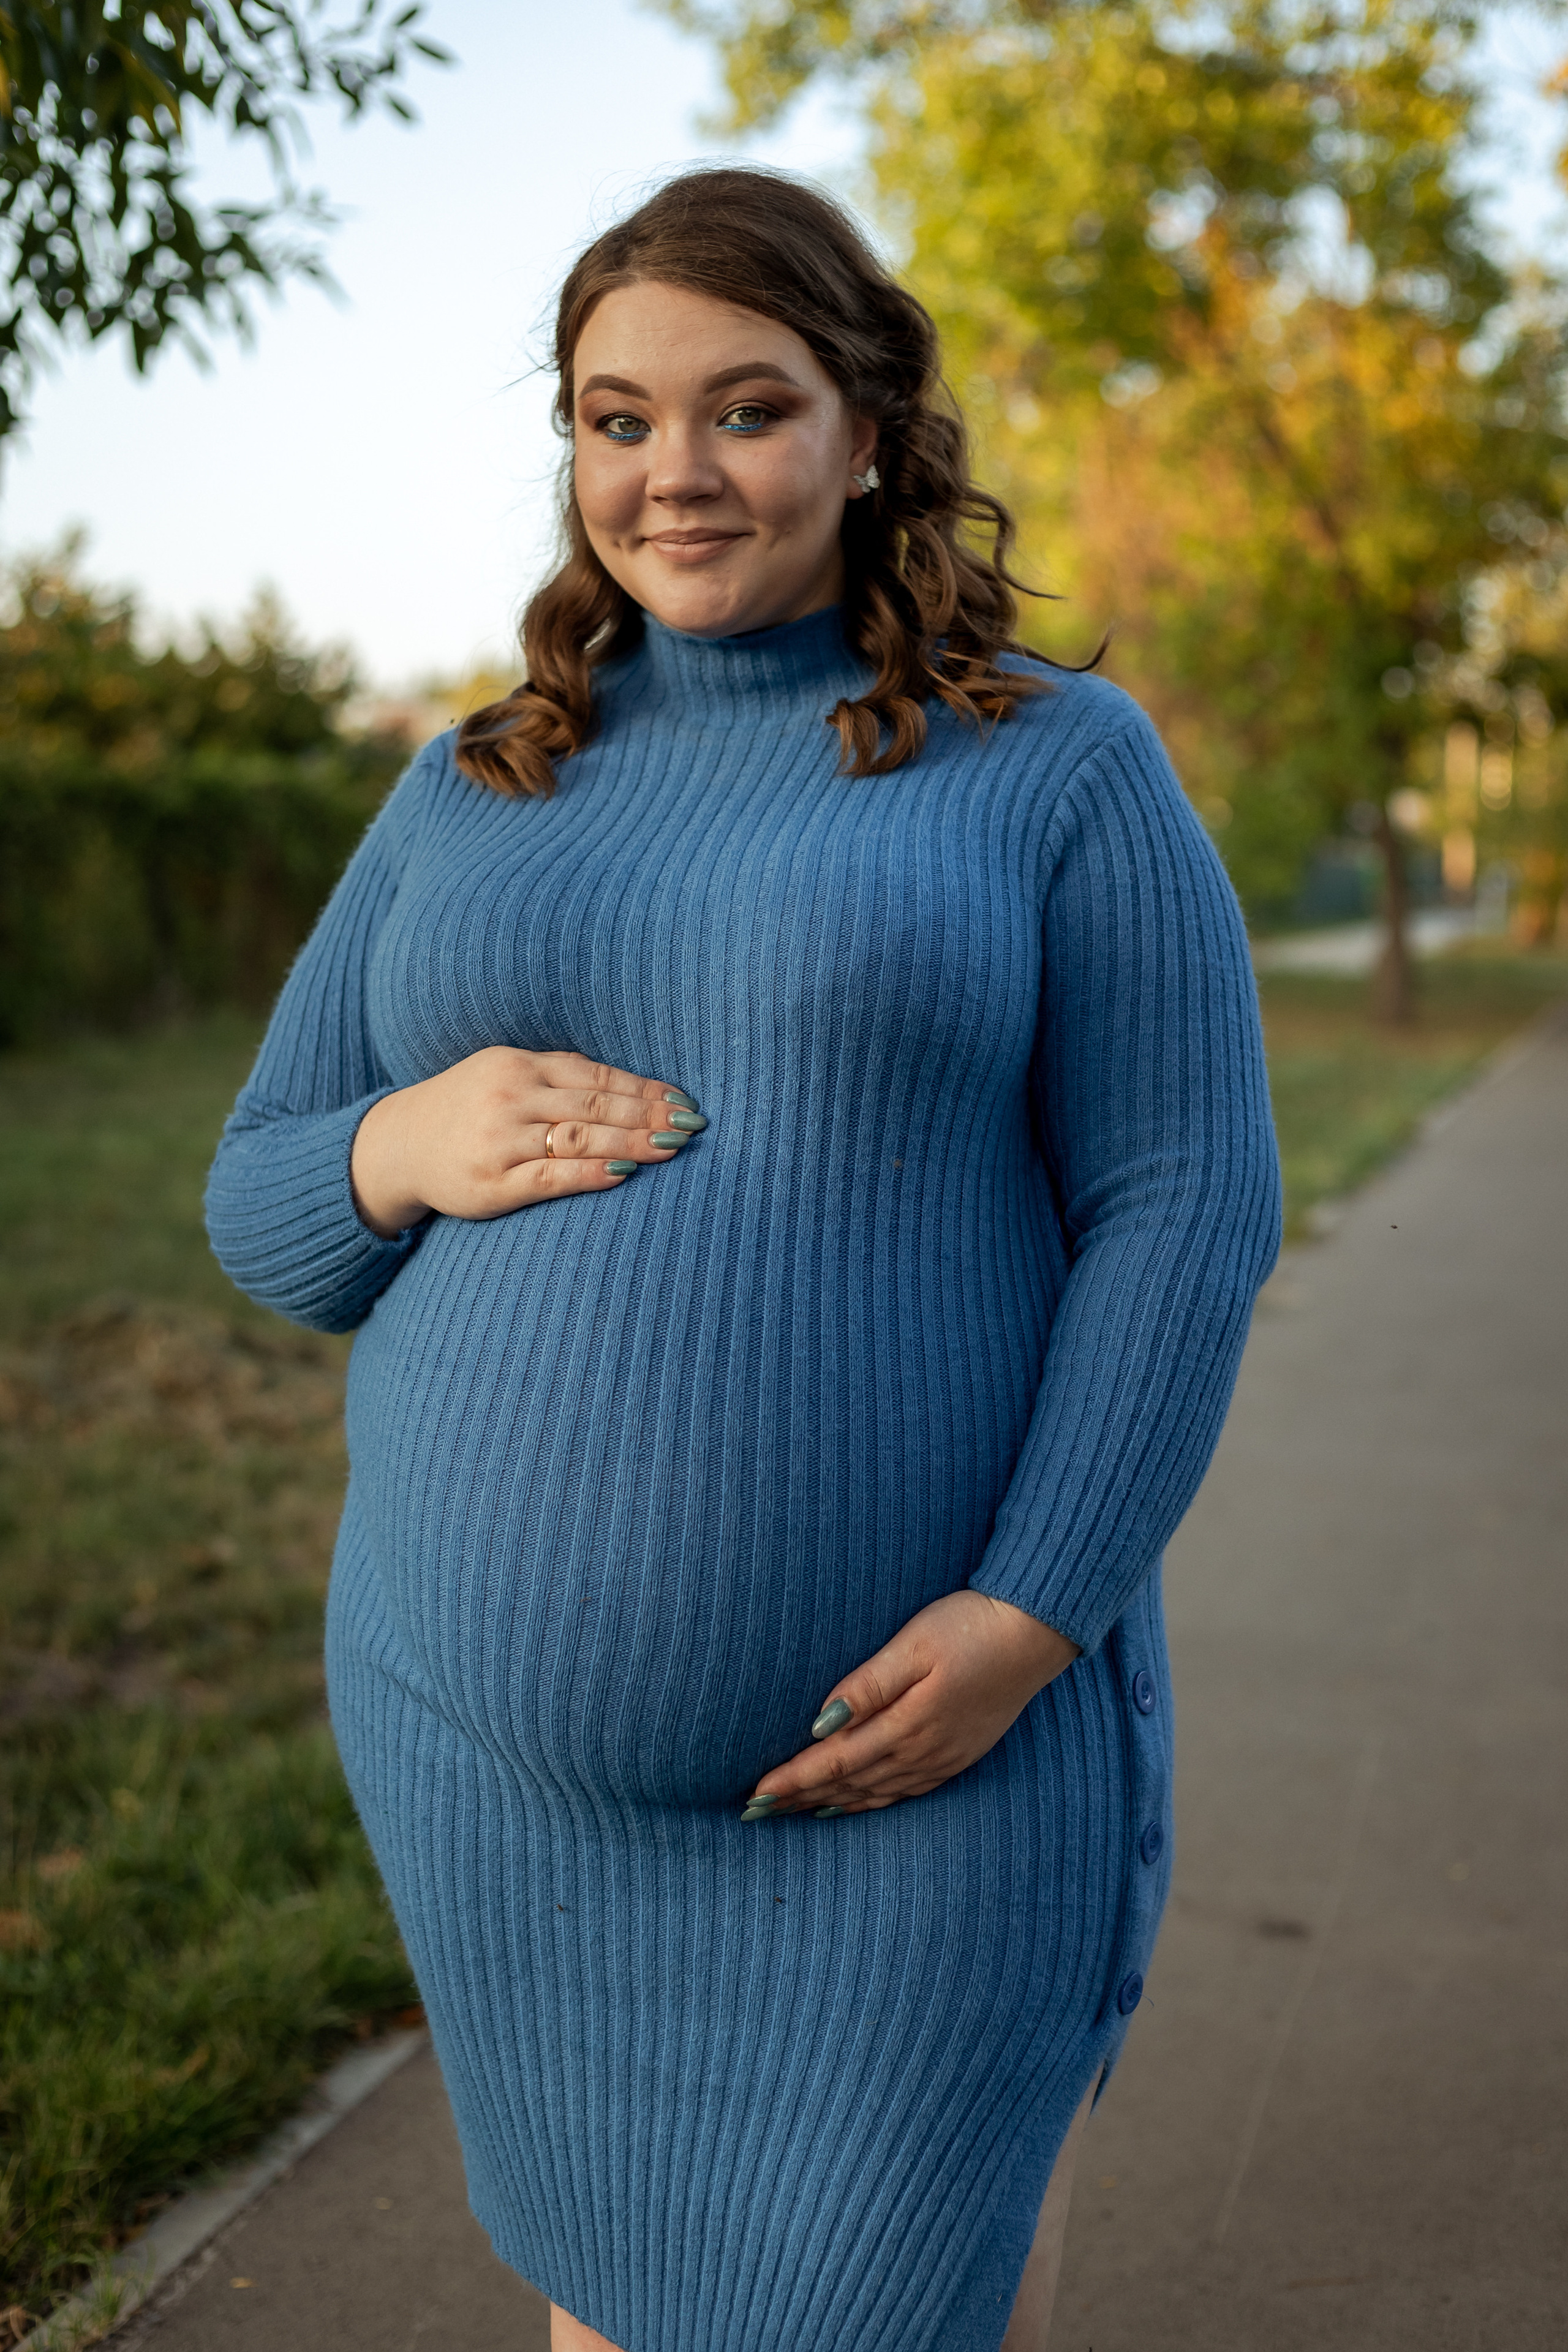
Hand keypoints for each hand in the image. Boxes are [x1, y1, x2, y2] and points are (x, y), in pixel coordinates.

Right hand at [349, 1047, 704, 1235]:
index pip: (594, 1075)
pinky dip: (589, 1174)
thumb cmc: (467, 1110)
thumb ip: (558, 1077)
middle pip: (593, 1104)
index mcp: (518, 1065)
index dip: (643, 1089)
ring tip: (671, 1148)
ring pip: (577, 1138)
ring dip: (630, 1142)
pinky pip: (549, 1178)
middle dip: (647, 1115)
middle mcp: (509, 1096)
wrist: (399, 1145)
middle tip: (691, 1126)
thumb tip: (630, 1086)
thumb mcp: (504, 1076)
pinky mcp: (491, 1184)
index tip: (684, 1101)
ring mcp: (499, 1141)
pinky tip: (623, 1173)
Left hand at [744, 1590, 1079, 1817]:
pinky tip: (852, 1803)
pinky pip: (903, 1792)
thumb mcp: (914, 1644)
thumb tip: (821, 1722)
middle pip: (847, 1783)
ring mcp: (941, 1758)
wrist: (1035, 1633)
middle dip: (798, 1798)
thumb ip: (868, 1685)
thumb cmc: (970, 1627)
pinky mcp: (957, 1755)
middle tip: (755, 1813)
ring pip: (873, 1792)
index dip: (792, 1779)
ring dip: (829, 1803)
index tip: (754, 1795)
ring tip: (791, 1813)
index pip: (833, 1760)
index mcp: (906, 1724)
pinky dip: (870, 1802)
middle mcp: (921, 1751)